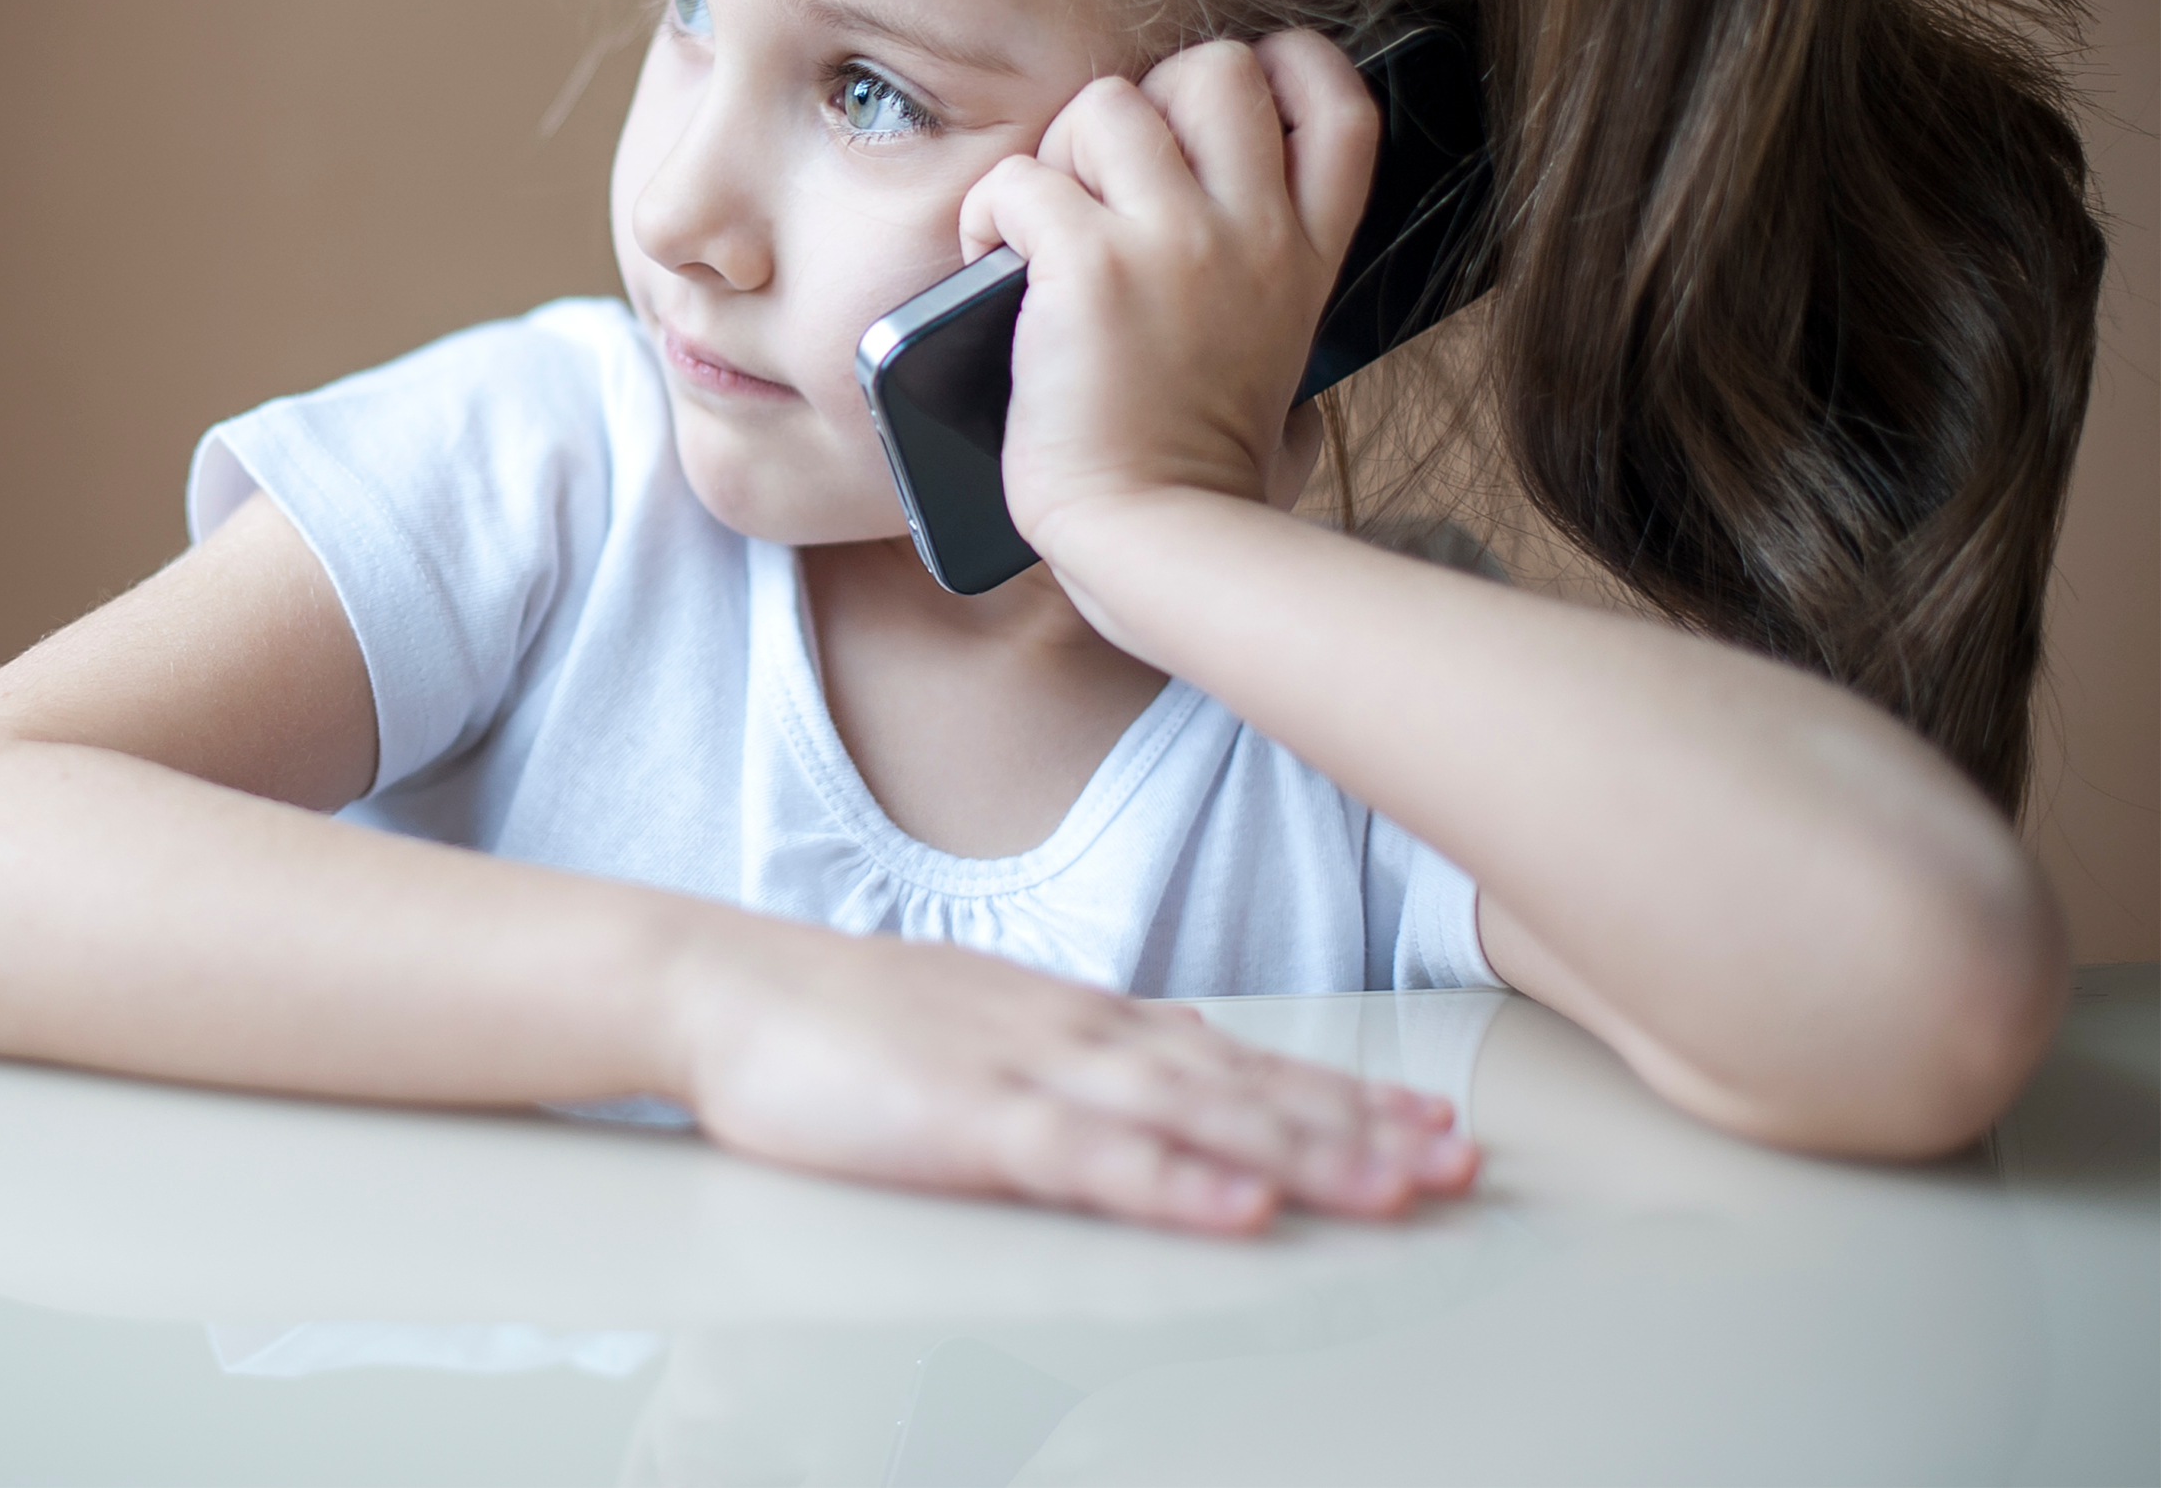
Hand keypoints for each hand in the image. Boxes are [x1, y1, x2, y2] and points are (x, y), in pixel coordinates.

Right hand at [670, 914, 1476, 1233]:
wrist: (737, 987)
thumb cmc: (858, 1014)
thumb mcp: (1002, 1011)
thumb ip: (1104, 1034)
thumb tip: (1197, 1041)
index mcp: (1090, 1020)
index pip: (1245, 1061)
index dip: (1344, 1094)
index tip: (1433, 1122)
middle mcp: (1084, 1037)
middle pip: (1246, 1090)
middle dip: (1361, 1128)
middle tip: (1461, 1161)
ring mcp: (1032, 1073)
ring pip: (1195, 1119)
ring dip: (1303, 1154)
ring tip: (1394, 1186)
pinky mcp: (972, 1121)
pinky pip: (1090, 1160)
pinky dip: (1174, 1185)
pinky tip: (1240, 1211)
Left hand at [957, 32, 1379, 550]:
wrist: (1155, 539)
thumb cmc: (1203, 478)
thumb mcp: (1285, 376)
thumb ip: (1276, 308)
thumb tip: (1260, 312)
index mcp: (1305, 254)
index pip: (1336, 102)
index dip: (1287, 64)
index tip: (1236, 94)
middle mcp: (1253, 231)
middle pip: (1215, 70)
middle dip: (1146, 102)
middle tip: (1104, 182)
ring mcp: (1176, 242)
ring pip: (1107, 104)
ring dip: (1058, 155)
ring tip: (1041, 228)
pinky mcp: (1090, 267)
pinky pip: (1020, 178)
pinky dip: (989, 214)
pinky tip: (991, 265)